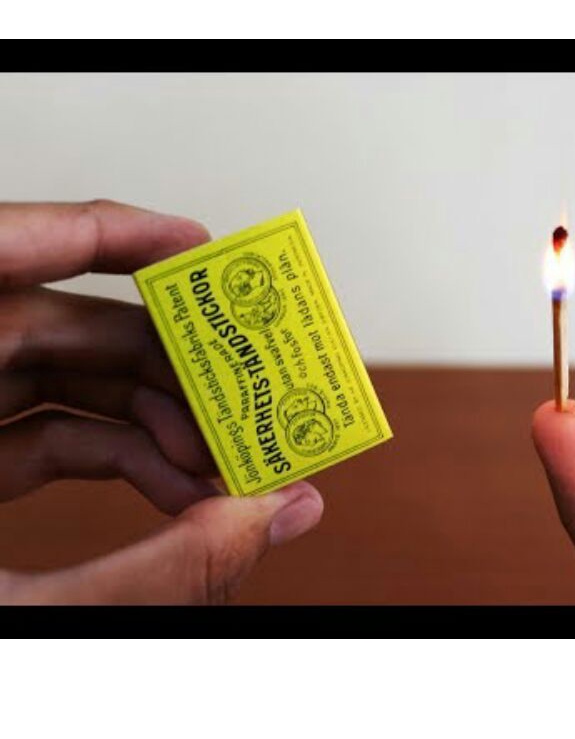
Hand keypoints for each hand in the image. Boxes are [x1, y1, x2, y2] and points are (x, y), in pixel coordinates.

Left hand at [0, 200, 322, 603]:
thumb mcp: (18, 619)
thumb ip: (156, 570)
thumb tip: (271, 516)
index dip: (99, 233)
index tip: (192, 248)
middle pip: (50, 326)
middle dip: (160, 364)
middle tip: (236, 392)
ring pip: (56, 381)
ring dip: (149, 418)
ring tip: (217, 462)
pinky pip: (45, 436)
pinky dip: (119, 458)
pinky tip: (174, 492)